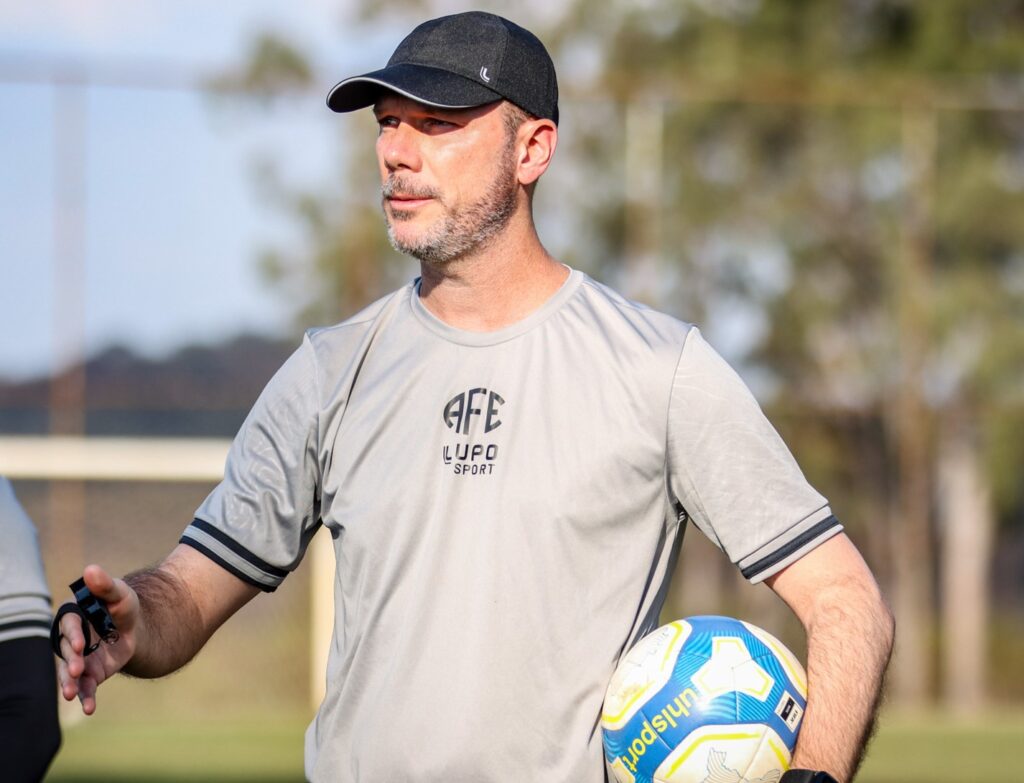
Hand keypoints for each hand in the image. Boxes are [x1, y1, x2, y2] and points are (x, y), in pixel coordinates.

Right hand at [56, 564, 140, 714]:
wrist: (137, 628)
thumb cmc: (124, 606)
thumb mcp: (119, 593)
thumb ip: (105, 585)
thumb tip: (90, 569)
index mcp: (75, 616)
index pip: (69, 625)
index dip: (73, 635)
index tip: (80, 645)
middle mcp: (72, 639)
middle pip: (66, 651)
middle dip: (71, 661)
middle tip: (78, 670)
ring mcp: (80, 658)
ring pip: (70, 673)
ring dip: (70, 684)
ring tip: (72, 695)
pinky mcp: (91, 673)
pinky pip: (85, 687)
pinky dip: (86, 697)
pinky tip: (89, 708)